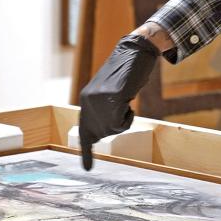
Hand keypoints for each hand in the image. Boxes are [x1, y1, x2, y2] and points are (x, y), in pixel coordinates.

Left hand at [78, 34, 158, 169]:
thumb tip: (104, 128)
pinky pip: (121, 121)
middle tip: (123, 105)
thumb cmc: (127, 72)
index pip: (85, 130)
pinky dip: (129, 115)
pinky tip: (129, 99)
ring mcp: (99, 100)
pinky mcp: (111, 98)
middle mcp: (88, 101)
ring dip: (124, 119)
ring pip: (113, 128)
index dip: (87, 152)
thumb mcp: (111, 92)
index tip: (88, 169)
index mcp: (86, 100)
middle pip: (104, 132)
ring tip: (126, 99)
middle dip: (117, 124)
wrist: (135, 51)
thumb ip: (104, 108)